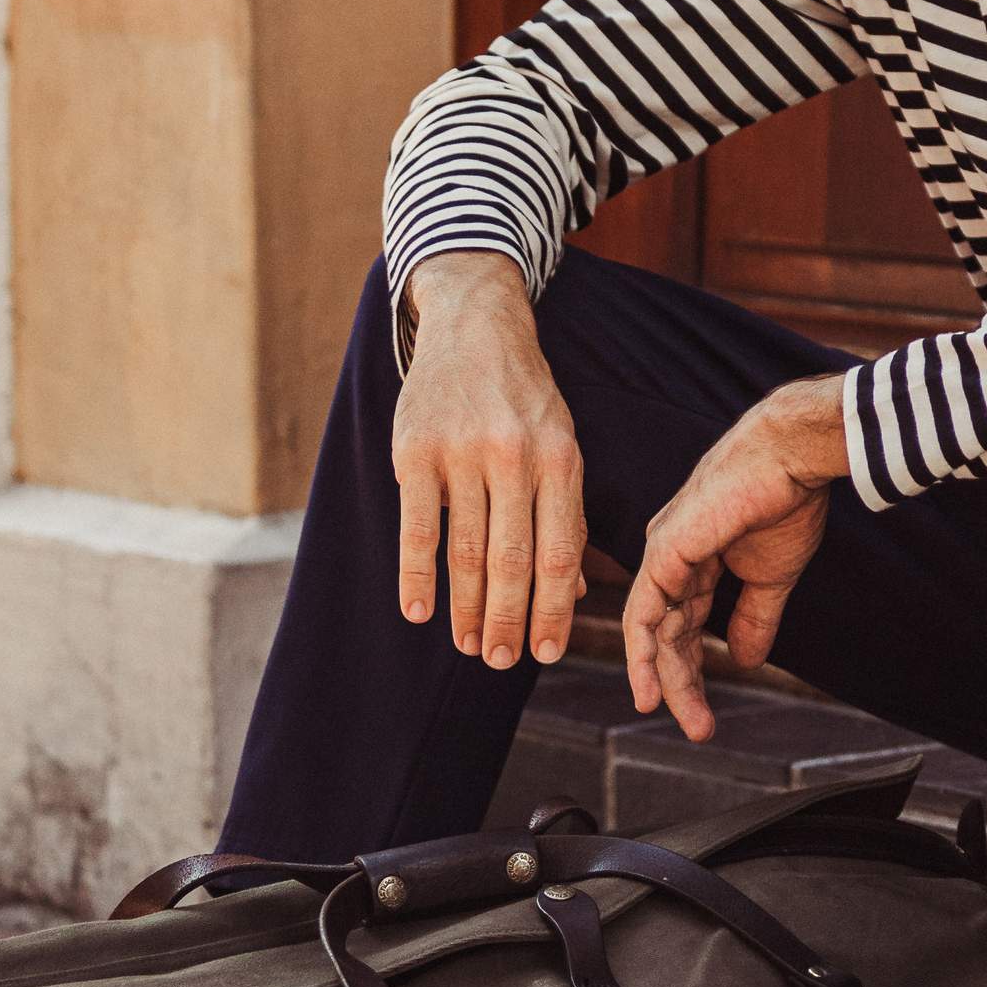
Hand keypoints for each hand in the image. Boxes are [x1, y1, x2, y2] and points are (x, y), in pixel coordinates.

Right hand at [394, 253, 586, 668]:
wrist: (475, 324)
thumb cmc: (524, 397)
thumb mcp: (561, 443)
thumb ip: (564, 514)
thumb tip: (570, 596)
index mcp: (561, 458)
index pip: (560, 552)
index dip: (552, 610)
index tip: (545, 652)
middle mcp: (515, 457)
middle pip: (513, 560)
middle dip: (509, 621)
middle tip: (501, 662)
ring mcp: (463, 452)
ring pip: (467, 551)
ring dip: (467, 609)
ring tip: (469, 645)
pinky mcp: (416, 449)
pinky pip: (417, 527)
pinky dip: (416, 576)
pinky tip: (417, 610)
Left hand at [621, 375, 849, 741]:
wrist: (792, 457)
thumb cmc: (786, 501)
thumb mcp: (771, 575)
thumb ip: (754, 618)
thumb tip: (746, 662)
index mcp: (694, 560)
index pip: (684, 625)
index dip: (693, 669)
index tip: (706, 712)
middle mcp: (670, 558)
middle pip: (666, 633)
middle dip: (681, 684)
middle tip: (700, 728)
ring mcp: (663, 553)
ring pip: (651, 629)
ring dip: (664, 678)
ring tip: (684, 719)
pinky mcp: (665, 551)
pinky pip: (644, 612)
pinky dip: (642, 652)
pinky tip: (648, 687)